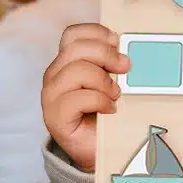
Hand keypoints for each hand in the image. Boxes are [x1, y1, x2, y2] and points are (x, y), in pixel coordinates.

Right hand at [40, 23, 129, 172]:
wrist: (101, 149)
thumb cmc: (110, 112)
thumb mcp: (115, 81)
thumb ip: (115, 64)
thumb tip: (130, 51)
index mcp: (68, 61)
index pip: (73, 34)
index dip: (96, 33)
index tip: (118, 42)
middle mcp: (56, 75)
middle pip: (76, 48)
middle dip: (106, 55)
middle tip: (126, 68)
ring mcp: (52, 96)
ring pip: (76, 70)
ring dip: (103, 81)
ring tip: (115, 95)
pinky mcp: (55, 116)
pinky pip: (77, 98)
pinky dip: (100, 101)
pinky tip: (110, 109)